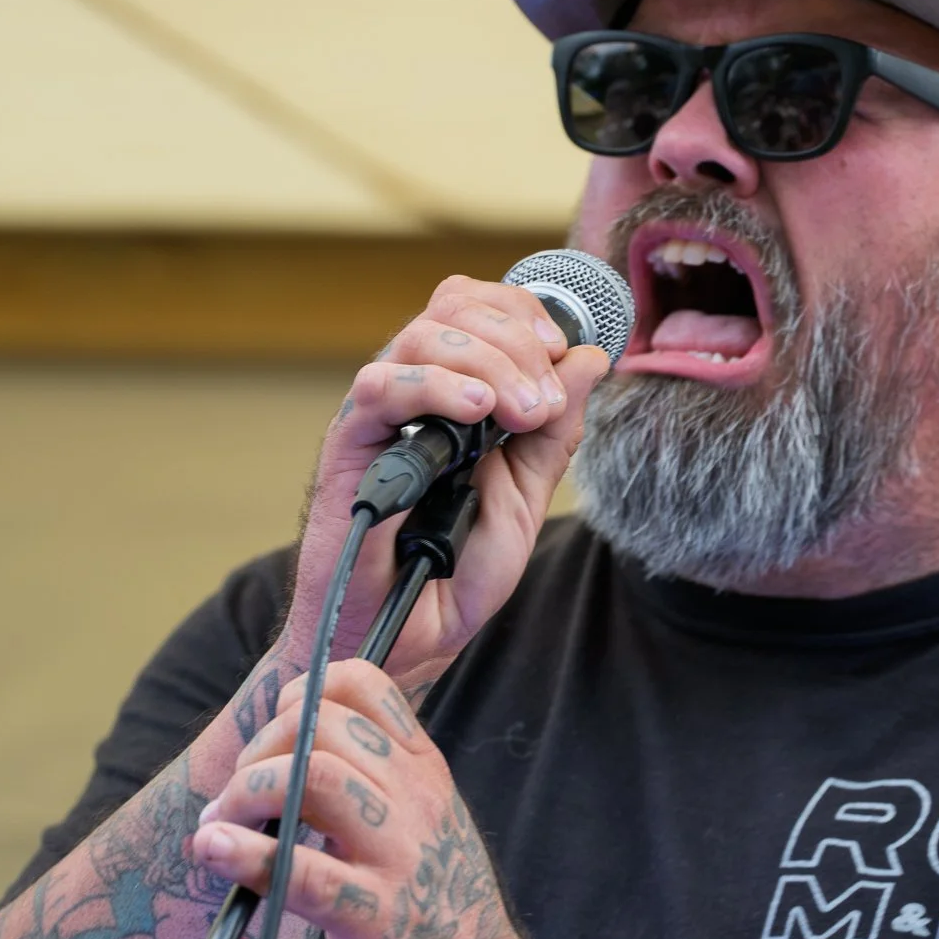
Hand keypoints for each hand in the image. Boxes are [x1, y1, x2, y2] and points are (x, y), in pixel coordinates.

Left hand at [191, 659, 538, 938]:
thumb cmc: (436, 922)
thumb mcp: (419, 834)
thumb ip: (370, 790)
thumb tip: (282, 758)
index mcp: (426, 776)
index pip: (363, 685)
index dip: (301, 696)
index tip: (272, 741)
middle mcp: (418, 804)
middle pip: (325, 724)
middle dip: (259, 749)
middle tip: (233, 798)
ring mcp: (401, 861)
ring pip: (315, 777)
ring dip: (246, 792)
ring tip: (217, 827)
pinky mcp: (376, 922)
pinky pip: (302, 872)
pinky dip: (244, 854)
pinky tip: (211, 851)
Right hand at [289, 275, 612, 681]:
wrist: (411, 633)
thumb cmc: (456, 567)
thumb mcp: (527, 493)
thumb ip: (555, 429)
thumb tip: (590, 358)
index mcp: (456, 390)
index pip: (480, 307)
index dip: (525, 311)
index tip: (564, 352)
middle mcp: (416, 390)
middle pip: (454, 306)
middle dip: (516, 338)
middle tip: (544, 400)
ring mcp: (381, 414)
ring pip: (421, 335)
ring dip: (487, 361)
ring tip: (522, 411)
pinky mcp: (348, 445)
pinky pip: (380, 387)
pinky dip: (436, 386)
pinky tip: (477, 411)